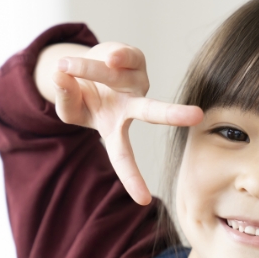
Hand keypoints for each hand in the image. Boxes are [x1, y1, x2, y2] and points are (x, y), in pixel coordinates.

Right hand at [52, 43, 202, 204]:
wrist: (82, 69)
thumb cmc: (80, 98)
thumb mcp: (67, 109)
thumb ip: (64, 98)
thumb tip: (62, 75)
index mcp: (115, 130)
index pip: (124, 158)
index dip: (132, 179)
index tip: (144, 201)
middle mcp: (131, 108)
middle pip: (151, 111)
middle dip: (172, 113)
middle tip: (196, 116)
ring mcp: (135, 82)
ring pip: (111, 74)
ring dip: (85, 70)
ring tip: (63, 67)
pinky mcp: (135, 60)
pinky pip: (125, 56)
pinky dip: (111, 56)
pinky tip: (104, 58)